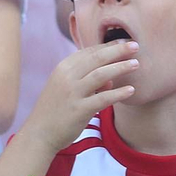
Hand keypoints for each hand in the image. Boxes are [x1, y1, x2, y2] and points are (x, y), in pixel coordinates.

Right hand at [16, 40, 139, 154]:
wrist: (39, 133)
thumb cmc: (55, 109)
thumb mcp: (67, 88)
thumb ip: (87, 80)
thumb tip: (111, 79)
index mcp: (63, 68)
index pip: (89, 51)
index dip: (108, 45)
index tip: (124, 41)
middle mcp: (67, 77)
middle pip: (97, 58)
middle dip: (117, 50)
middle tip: (135, 45)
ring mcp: (73, 93)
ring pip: (101, 75)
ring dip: (120, 67)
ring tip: (136, 64)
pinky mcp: (79, 110)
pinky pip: (103, 98)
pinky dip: (118, 93)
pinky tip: (131, 90)